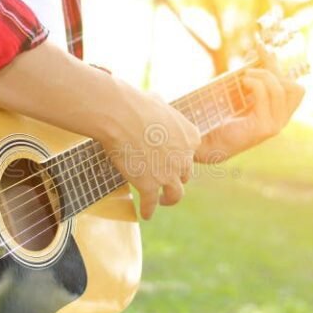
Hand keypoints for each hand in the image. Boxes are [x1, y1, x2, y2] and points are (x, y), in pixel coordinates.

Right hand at [0, 41, 199, 218]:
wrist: (120, 115)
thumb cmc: (134, 103)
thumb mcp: (156, 101)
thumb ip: (160, 106)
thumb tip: (154, 98)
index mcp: (190, 136)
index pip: (191, 152)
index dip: (181, 157)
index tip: (173, 160)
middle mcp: (185, 157)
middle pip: (185, 173)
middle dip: (176, 177)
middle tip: (167, 181)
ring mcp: (169, 174)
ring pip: (176, 195)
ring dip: (169, 199)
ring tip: (162, 202)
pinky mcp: (152, 186)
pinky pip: (152, 204)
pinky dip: (148, 210)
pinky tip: (145, 215)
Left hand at [195, 44, 304, 163]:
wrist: (208, 141)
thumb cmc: (222, 116)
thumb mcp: (243, 92)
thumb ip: (256, 77)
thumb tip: (263, 51)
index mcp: (279, 113)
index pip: (294, 88)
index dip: (279, 66)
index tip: (262, 48)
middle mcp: (281, 121)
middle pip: (295, 88)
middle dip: (274, 71)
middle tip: (251, 68)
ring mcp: (275, 126)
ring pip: (282, 89)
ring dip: (263, 76)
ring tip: (244, 78)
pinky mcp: (264, 128)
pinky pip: (267, 96)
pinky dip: (256, 84)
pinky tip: (243, 83)